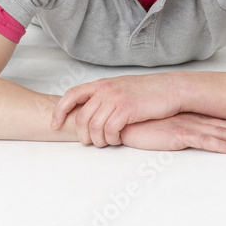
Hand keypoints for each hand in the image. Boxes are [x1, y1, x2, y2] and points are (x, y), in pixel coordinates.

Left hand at [51, 73, 184, 146]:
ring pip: (94, 127)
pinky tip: (118, 138)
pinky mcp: (127, 109)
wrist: (171, 88)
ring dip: (98, 141)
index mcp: (102, 83)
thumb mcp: (121, 88)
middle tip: (92, 142)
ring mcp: (116, 98)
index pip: (71, 94)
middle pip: (80, 117)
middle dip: (83, 135)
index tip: (55, 124)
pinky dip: (111, 139)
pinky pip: (109, 131)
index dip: (59, 111)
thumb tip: (88, 112)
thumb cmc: (147, 91)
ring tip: (108, 142)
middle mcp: (106, 89)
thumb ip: (104, 96)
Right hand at [120, 114, 225, 153]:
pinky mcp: (178, 133)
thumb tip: (189, 132)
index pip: (222, 118)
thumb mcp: (164, 122)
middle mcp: (193, 116)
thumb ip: (178, 126)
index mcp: (191, 113)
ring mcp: (187, 124)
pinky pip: (205, 141)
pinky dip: (221, 145)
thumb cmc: (141, 120)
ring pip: (222, 132)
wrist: (123, 115)